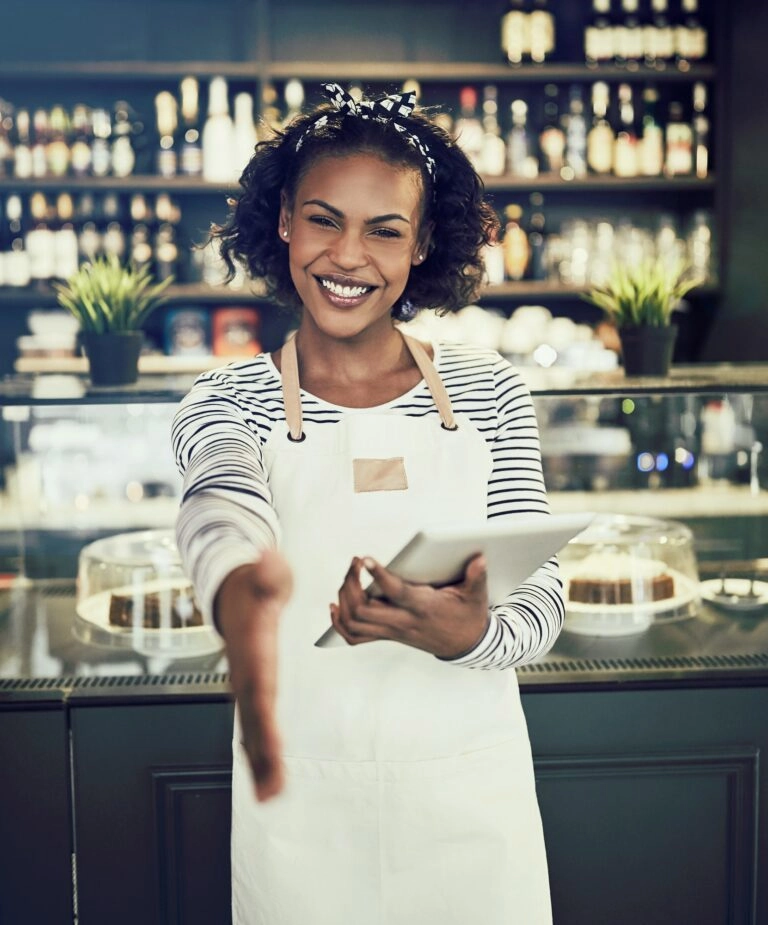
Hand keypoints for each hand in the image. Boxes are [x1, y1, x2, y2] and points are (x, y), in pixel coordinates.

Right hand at [214, 549, 292, 801]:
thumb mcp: (266, 573)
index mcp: (253, 651)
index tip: (274, 746)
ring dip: (259, 762)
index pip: (260, 689)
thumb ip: (270, 570)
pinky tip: (266, 775)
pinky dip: (258, 750)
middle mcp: (245, 673)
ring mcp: (245, 684)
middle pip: (253, 720)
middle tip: (272, 793)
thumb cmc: (254, 583)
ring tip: (270, 796)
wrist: (230, 589)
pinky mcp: (250, 689)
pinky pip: (253, 723)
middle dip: (261, 756)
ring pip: (250, 728)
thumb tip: (268, 556)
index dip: (264, 718)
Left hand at [330, 554, 488, 659]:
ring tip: (349, 577)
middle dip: (351, 584)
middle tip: (355, 563)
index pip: (396, 593)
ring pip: (354, 622)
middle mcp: (404, 622)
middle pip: (363, 609)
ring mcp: (393, 632)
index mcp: (423, 608)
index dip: (378, 576)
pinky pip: (355, 636)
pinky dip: (340, 622)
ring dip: (344, 598)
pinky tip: (337, 605)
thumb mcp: (476, 596)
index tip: (365, 560)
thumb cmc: (468, 616)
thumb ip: (476, 577)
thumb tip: (479, 559)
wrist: (466, 645)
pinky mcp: (388, 637)